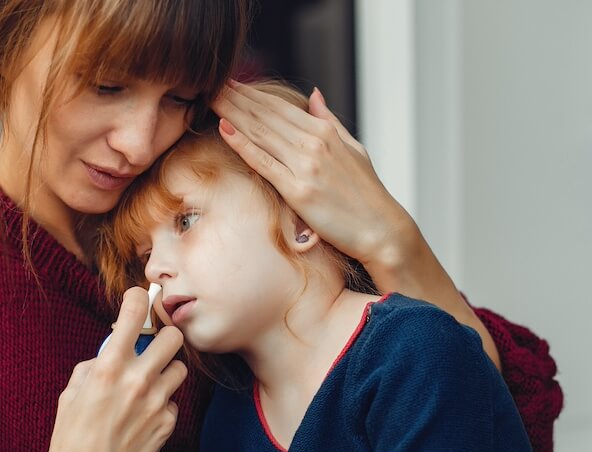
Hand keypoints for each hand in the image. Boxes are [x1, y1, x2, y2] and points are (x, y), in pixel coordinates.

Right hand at [37, 287, 186, 451]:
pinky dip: (162, 406)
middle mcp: (136, 381)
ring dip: (166, 372)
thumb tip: (113, 348)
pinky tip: (144, 418)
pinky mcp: (166, 425)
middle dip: (163, 339)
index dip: (137, 299)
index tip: (138, 297)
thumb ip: (96, 365)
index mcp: (108, 368)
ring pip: (179, 369)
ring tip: (148, 386)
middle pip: (173, 337)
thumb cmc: (69, 437)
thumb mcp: (72, 393)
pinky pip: (173, 402)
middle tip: (152, 348)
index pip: (133, 315)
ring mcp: (155, 404)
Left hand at [211, 80, 420, 275]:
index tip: (229, 83)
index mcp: (325, 132)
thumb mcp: (353, 148)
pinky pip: (264, 162)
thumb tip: (314, 95)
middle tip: (209, 83)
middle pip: (266, 115)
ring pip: (261, 132)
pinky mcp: (298, 191)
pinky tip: (224, 128)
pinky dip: (243, 144)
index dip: (251, 94)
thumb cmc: (368, 194)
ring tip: (210, 97)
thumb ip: (329, 121)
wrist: (382, 229)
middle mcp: (314, 144)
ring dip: (232, 112)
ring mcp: (306, 166)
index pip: (280, 107)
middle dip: (235, 97)